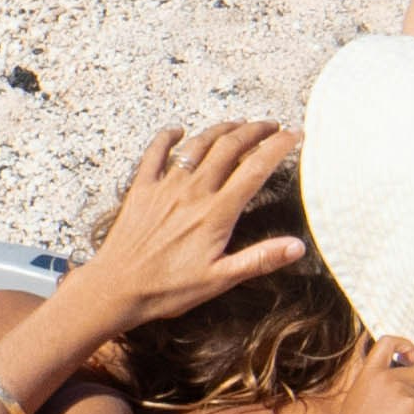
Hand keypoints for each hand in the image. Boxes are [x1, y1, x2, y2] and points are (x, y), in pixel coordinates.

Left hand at [69, 124, 311, 328]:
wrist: (116, 288)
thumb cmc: (168, 289)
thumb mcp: (220, 280)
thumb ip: (259, 259)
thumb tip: (298, 247)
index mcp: (216, 213)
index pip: (255, 170)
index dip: (278, 148)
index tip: (295, 135)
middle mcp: (193, 192)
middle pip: (229, 148)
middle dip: (255, 131)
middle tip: (272, 125)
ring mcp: (165, 187)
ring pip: (198, 145)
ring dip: (221, 130)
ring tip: (239, 124)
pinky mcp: (141, 189)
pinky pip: (154, 153)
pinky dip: (167, 137)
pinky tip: (178, 130)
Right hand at [326, 330, 413, 413]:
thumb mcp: (360, 394)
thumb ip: (379, 385)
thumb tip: (403, 387)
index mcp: (370, 371)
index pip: (389, 342)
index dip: (406, 347)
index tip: (412, 360)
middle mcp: (387, 376)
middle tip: (401, 413)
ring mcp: (400, 389)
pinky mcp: (411, 406)